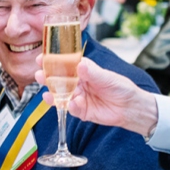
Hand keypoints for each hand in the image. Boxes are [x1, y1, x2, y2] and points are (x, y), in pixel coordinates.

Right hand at [35, 56, 157, 136]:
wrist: (130, 108)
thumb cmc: (121, 88)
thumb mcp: (107, 77)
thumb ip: (92, 73)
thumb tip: (80, 65)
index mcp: (84, 71)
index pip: (65, 64)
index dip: (53, 61)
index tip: (42, 58)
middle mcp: (79, 83)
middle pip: (59, 80)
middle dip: (48, 77)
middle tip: (39, 75)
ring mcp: (79, 97)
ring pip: (62, 95)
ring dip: (54, 94)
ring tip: (47, 93)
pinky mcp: (82, 111)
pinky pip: (72, 109)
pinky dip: (70, 107)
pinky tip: (72, 104)